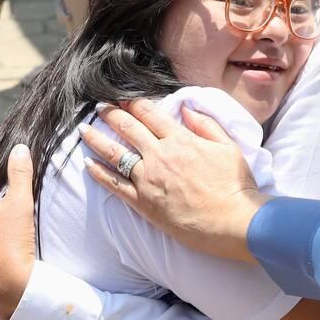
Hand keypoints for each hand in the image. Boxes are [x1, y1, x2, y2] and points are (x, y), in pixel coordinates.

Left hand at [78, 100, 267, 262]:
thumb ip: (206, 125)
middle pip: (128, 128)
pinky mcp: (144, 203)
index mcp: (180, 139)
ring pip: (115, 154)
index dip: (132, 103)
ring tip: (83, 130)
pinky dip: (99, 174)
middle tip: (98, 107)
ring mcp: (148, 179)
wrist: (234, 221)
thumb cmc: (236, 185)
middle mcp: (159, 155)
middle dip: (110, 114)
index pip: (149, 114)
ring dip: (96, 139)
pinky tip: (87, 165)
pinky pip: (114, 185)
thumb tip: (185, 109)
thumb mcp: (228, 147)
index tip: (121, 98)